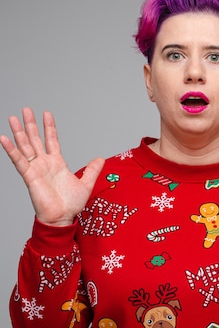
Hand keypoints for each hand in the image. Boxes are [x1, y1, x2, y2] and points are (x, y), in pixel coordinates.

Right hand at [0, 108, 103, 226]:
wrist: (63, 218)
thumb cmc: (71, 204)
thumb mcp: (86, 183)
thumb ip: (92, 170)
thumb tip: (101, 159)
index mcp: (57, 163)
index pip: (51, 140)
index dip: (49, 127)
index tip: (46, 113)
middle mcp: (44, 164)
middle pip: (35, 139)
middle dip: (31, 125)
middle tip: (25, 110)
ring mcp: (36, 169)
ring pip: (25, 147)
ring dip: (18, 133)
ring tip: (12, 118)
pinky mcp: (29, 177)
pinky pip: (19, 161)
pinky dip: (11, 150)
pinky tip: (4, 139)